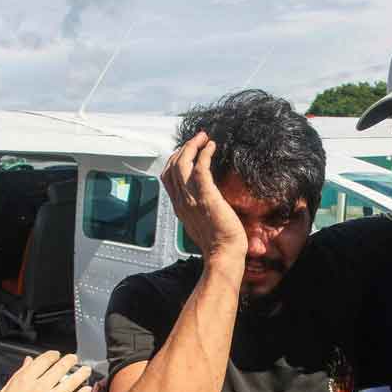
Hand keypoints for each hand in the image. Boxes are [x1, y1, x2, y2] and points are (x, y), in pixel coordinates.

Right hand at [0, 352, 91, 391]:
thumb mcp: (6, 389)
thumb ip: (20, 373)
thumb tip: (29, 360)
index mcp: (24, 379)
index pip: (44, 360)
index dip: (53, 355)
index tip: (57, 355)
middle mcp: (38, 388)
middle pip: (60, 368)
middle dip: (70, 360)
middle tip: (74, 359)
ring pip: (71, 382)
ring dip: (81, 374)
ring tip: (86, 370)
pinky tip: (87, 389)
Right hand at [161, 132, 246, 260]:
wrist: (223, 253)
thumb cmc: (218, 243)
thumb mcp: (201, 225)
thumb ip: (197, 211)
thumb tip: (203, 203)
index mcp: (179, 207)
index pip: (167, 177)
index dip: (174, 160)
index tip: (186, 152)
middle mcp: (181, 200)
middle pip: (172, 166)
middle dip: (183, 148)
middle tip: (196, 139)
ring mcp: (191, 198)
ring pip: (182, 163)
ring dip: (192, 146)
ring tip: (203, 138)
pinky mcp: (205, 195)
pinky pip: (200, 166)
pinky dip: (204, 153)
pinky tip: (211, 146)